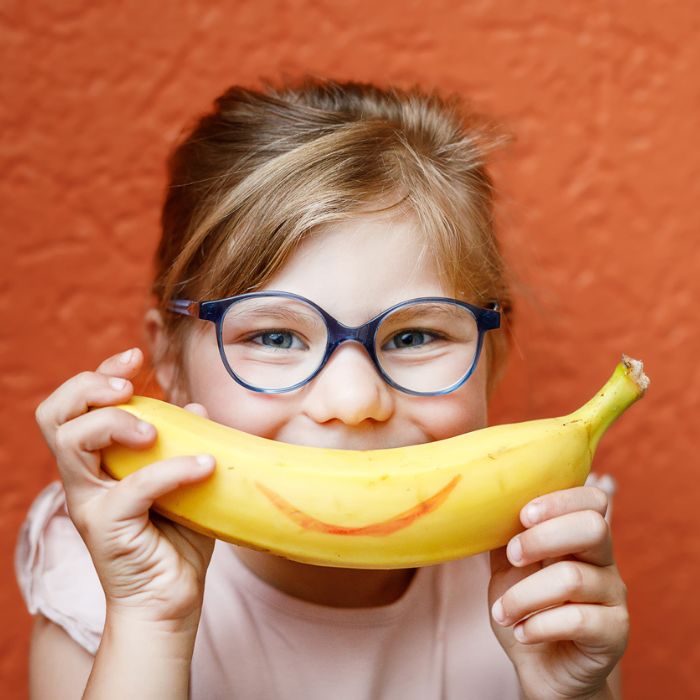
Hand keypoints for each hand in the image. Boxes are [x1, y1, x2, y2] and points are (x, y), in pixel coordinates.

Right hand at [35, 348, 216, 626]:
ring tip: (156, 431)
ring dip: (116, 423)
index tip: (134, 356)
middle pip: (54, 414)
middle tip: (127, 386)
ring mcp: (90, 503)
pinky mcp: (107, 529)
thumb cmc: (176, 542)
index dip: (97, 374)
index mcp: (98, 463)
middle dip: (88, 386)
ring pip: (73, 442)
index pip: (75, 406)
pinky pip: (132, 487)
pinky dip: (172, 470)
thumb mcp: (184, 483)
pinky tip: (205, 466)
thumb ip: (187, 445)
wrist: (171, 602)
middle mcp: (83, 478)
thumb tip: (198, 408)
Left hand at [487, 486, 628, 699]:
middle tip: (513, 556)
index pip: (591, 500)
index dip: (559, 500)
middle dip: (543, 538)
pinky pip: (579, 620)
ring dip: (524, 595)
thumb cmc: (526, 609)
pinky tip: (521, 633)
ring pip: (573, 578)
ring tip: (502, 612)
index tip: (522, 515)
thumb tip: (483, 502)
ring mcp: (613, 597)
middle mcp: (604, 561)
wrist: (542, 669)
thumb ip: (505, 535)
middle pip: (593, 528)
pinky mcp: (615, 633)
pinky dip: (539, 625)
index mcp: (580, 537)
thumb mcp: (508, 567)